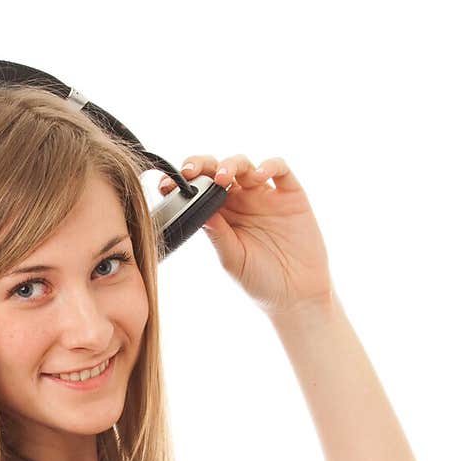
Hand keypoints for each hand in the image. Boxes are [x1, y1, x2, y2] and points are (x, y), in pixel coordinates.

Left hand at [159, 154, 333, 315]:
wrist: (295, 296)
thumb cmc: (260, 281)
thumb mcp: (231, 258)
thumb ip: (217, 233)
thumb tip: (198, 210)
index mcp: (222, 216)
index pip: (199, 191)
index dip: (184, 183)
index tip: (166, 185)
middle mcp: (242, 201)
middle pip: (218, 170)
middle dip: (201, 165)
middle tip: (189, 172)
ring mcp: (266, 196)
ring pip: (245, 165)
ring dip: (231, 164)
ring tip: (222, 177)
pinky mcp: (291, 195)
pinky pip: (280, 169)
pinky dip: (269, 166)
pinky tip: (259, 176)